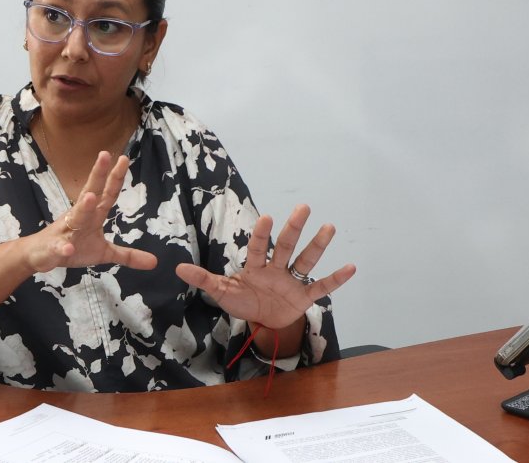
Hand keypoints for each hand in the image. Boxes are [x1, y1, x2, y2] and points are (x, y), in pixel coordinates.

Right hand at [24, 151, 157, 272]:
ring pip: (75, 217)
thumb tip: (154, 262)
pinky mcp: (54, 247)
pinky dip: (62, 247)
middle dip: (97, 175)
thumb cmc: (72, 247)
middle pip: (90, 193)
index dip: (115, 178)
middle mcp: (79, 217)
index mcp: (92, 215)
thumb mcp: (103, 253)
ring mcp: (65, 231)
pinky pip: (59, 247)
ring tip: (90, 197)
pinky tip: (68, 248)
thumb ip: (127, 255)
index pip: (107, 193)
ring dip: (83, 207)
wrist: (40, 255)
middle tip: (105, 155)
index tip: (124, 158)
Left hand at [175, 205, 355, 329]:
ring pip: (306, 261)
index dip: (261, 234)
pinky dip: (336, 279)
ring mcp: (292, 281)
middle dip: (293, 228)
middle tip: (303, 207)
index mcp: (255, 267)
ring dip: (318, 245)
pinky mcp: (304, 297)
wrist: (262, 321)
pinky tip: (351, 266)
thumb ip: (203, 280)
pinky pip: (321, 287)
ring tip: (329, 226)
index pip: (257, 247)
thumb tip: (177, 268)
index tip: (267, 218)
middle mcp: (276, 269)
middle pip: (286, 246)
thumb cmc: (242, 301)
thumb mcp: (221, 293)